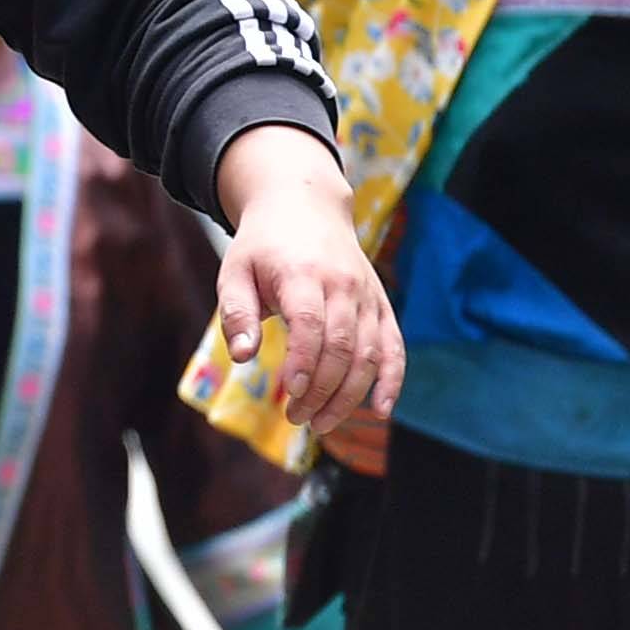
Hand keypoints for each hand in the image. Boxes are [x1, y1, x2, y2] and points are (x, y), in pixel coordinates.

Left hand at [211, 126, 399, 429]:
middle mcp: (343, 284)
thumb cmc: (262, 246)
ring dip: (350, 395)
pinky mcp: (380, 304)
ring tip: (321, 423)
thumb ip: (236, 313)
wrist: (304, 206)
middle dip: (322, 391)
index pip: (311, 325)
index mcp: (303, 274)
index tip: (291, 395)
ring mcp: (367, 295)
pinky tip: (381, 411)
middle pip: (342, 347)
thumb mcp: (234, 271)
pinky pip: (394, 345)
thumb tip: (242, 357)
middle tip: (297, 418)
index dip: (305, 364)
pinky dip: (392, 379)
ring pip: (370, 353)